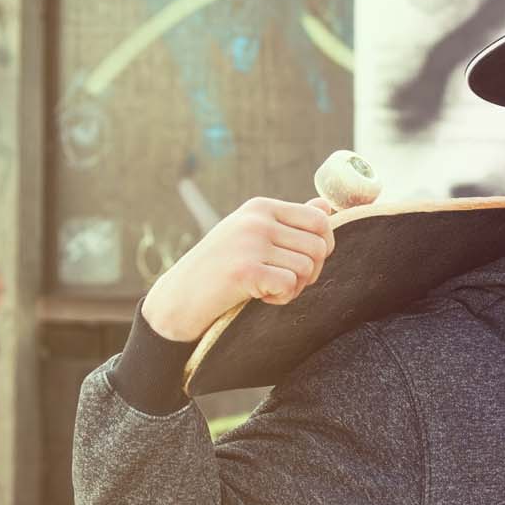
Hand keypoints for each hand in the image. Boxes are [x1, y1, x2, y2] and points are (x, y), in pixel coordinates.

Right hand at [141, 197, 336, 341]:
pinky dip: (281, 298)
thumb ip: (289, 222)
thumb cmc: (220, 268)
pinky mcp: (245, 270)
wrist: (178, 298)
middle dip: (311, 272)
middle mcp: (256, 220)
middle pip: (319, 247)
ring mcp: (250, 243)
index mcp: (261, 207)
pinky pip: (290, 285)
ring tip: (267, 289)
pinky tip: (259, 297)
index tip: (303, 263)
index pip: (320, 219)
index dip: (323, 246)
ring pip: (307, 268)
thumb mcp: (253, 236)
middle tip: (285, 282)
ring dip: (294, 288)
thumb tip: (326, 205)